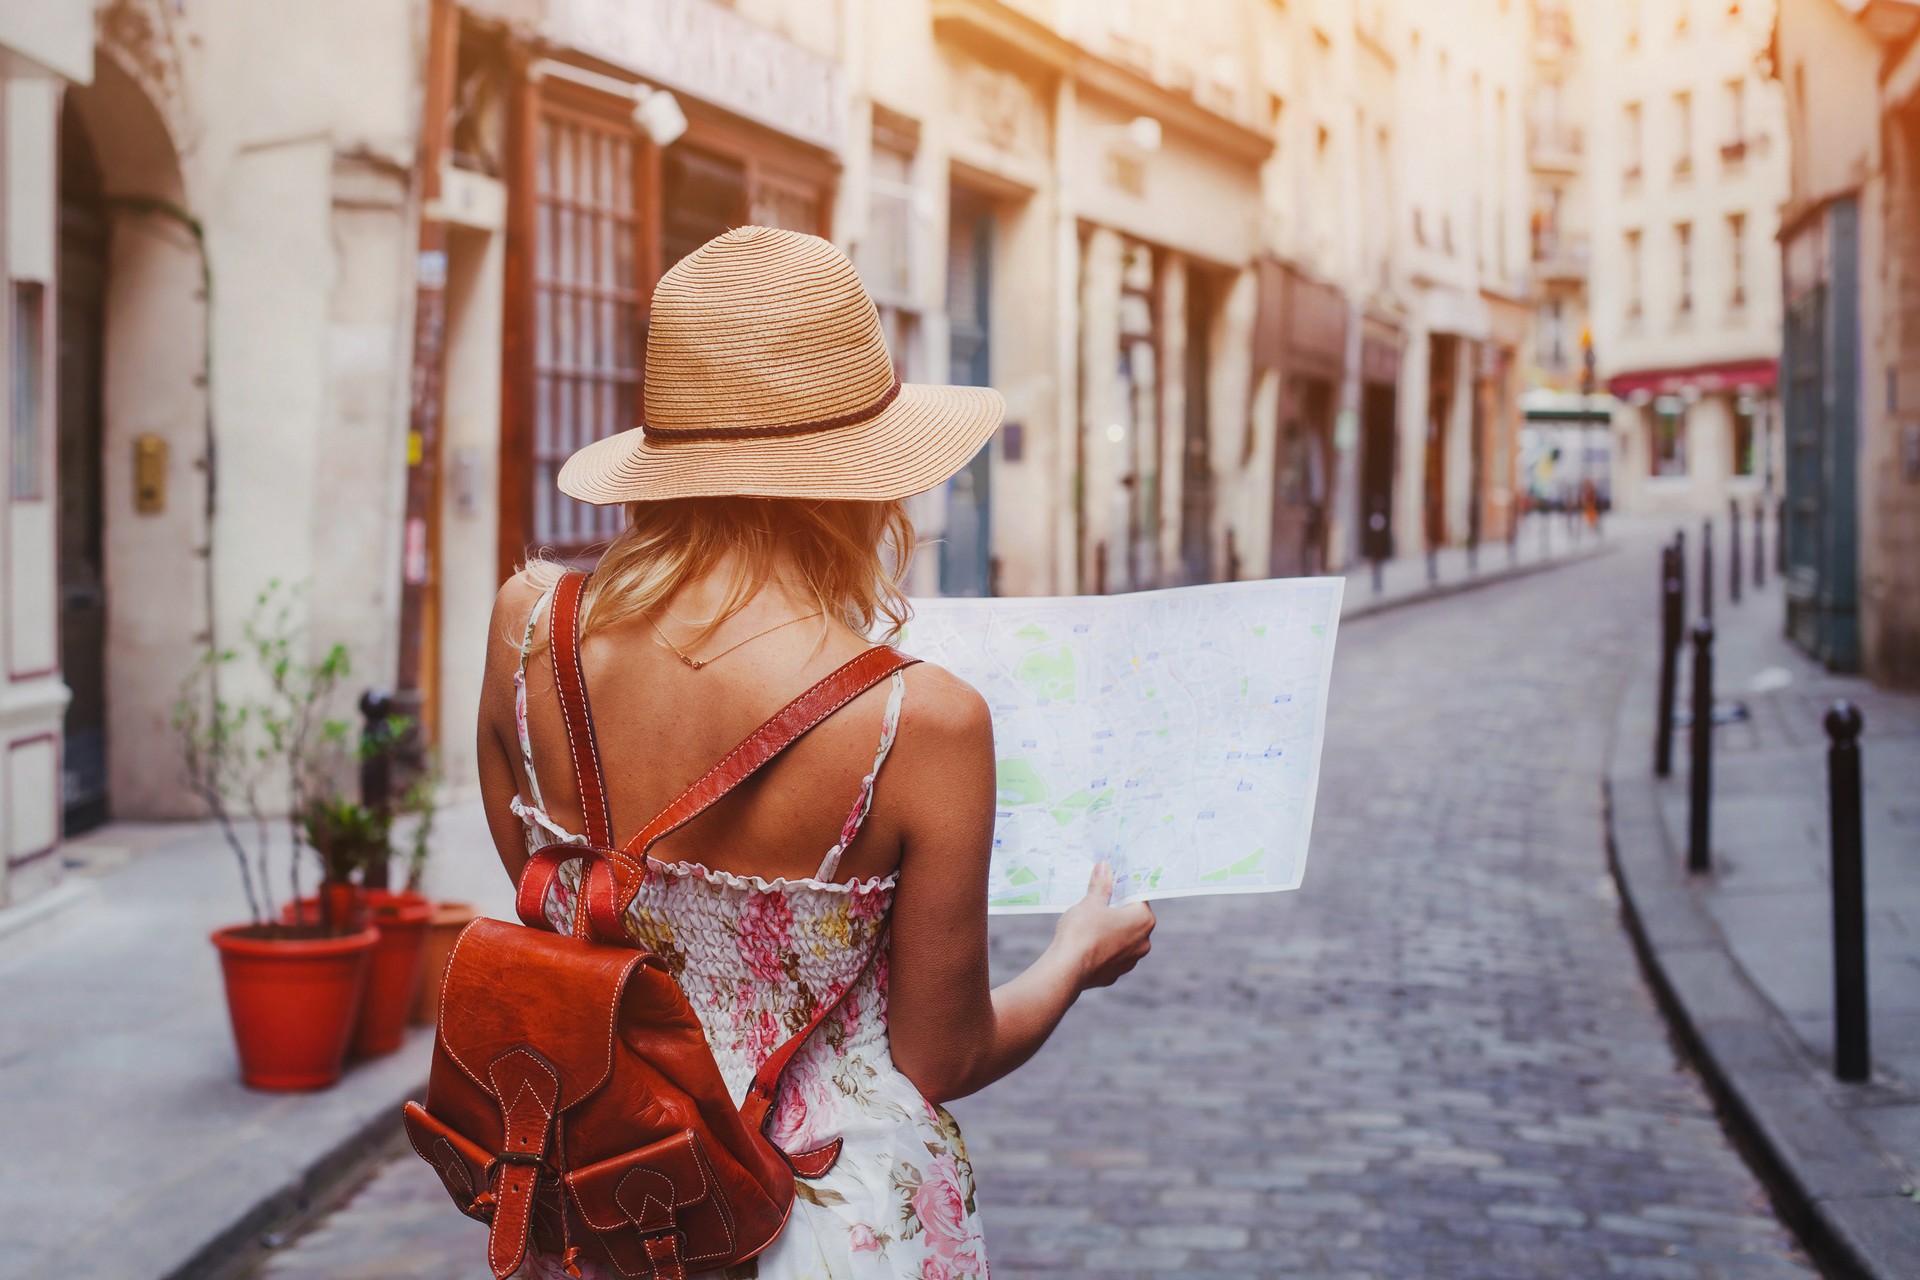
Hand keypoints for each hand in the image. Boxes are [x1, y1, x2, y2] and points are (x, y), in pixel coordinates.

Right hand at [1052, 862, 1154, 990]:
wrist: (1067, 969)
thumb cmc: (1082, 931)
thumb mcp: (1091, 902)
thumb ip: (1101, 885)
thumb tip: (1105, 867)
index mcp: (1143, 920)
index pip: (1138, 896)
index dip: (1122, 887)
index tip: (1108, 883)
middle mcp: (1143, 942)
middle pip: (1131, 918)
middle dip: (1115, 909)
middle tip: (1096, 901)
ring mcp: (1130, 961)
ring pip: (1122, 938)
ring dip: (1109, 930)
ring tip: (1087, 924)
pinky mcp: (1115, 974)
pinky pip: (1111, 955)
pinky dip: (1101, 948)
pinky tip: (1085, 944)